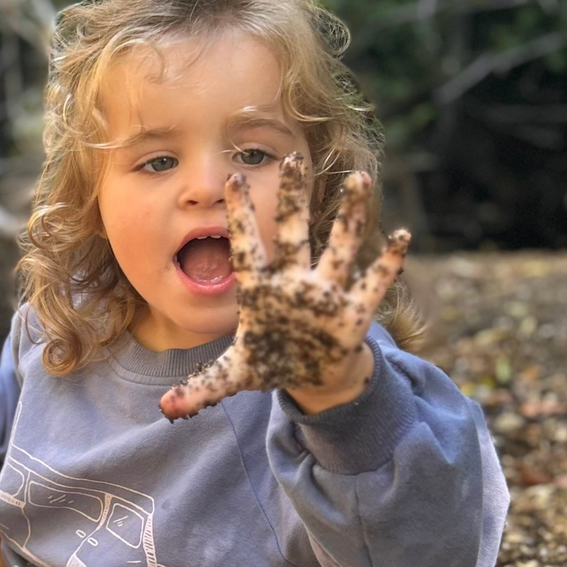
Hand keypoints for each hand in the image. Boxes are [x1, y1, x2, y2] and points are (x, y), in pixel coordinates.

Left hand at [160, 152, 409, 419]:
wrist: (312, 376)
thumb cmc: (272, 360)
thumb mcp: (235, 374)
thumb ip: (203, 386)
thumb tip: (165, 409)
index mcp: (261, 292)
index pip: (247, 247)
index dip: (240, 215)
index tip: (232, 176)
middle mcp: (294, 284)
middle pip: (295, 234)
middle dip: (295, 199)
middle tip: (294, 157)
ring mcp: (326, 296)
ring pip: (340, 248)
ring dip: (352, 217)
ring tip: (362, 178)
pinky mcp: (353, 315)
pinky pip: (373, 285)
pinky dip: (389, 264)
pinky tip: (402, 237)